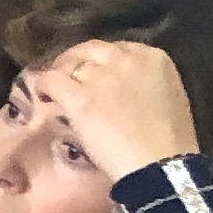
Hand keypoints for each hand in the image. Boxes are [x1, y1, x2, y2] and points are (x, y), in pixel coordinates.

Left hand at [24, 38, 200, 183]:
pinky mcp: (80, 97)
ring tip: (52, 90)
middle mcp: (127, 59)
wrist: (160, 164)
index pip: (119, 48)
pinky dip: (43, 85)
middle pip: (91, 50)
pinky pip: (52, 80)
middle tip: (65, 75)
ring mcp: (102, 77)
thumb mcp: (167, 99)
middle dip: (76, 61)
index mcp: (153, 58)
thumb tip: (129, 90)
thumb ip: (146, 86)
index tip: (93, 72)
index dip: (101, 61)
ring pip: (69, 65)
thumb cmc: (170, 142)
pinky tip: (41, 94)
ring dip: (59, 75)